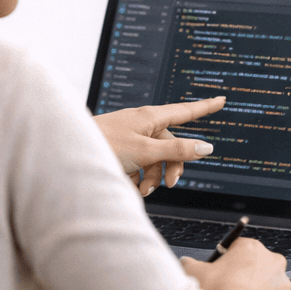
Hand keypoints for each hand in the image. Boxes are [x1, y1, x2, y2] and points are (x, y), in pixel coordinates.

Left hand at [93, 97, 225, 195]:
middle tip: (168, 185)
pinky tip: (127, 186)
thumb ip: (177, 150)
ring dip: (152, 177)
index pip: (185, 111)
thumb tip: (207, 147)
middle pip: (170, 146)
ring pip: (154, 160)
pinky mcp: (119, 151)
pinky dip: (136, 178)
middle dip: (171, 167)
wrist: (69, 154)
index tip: (222, 99)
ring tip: (141, 190)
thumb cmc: (105, 145)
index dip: (205, 107)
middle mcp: (141, 125)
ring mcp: (130, 138)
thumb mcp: (147, 150)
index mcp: (150, 117)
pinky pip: (137, 166)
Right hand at [181, 236, 290, 289]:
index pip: (240, 246)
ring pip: (268, 284)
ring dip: (257, 289)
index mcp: (252, 247)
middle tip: (230, 284)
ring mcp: (281, 284)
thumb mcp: (196, 271)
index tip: (222, 267)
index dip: (229, 257)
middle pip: (258, 263)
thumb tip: (186, 262)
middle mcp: (272, 261)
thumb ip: (191, 263)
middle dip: (247, 272)